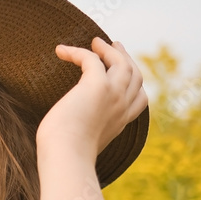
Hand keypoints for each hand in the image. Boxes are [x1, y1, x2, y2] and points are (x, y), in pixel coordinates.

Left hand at [36, 37, 148, 156]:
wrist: (66, 158)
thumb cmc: (64, 156)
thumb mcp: (79, 143)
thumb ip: (82, 134)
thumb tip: (63, 134)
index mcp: (121, 123)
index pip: (140, 99)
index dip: (134, 82)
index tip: (121, 70)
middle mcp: (122, 107)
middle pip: (135, 75)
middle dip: (127, 58)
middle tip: (113, 45)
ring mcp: (113, 95)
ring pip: (121, 62)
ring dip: (109, 49)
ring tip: (95, 41)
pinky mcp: (98, 86)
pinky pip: (92, 58)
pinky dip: (78, 51)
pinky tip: (61, 51)